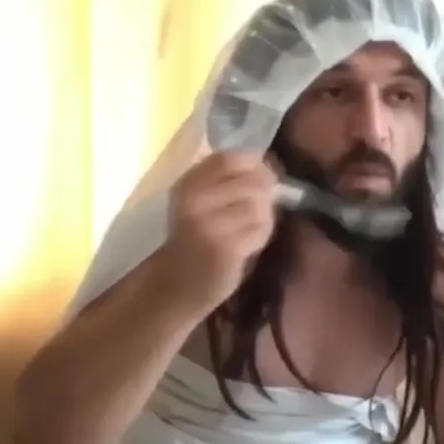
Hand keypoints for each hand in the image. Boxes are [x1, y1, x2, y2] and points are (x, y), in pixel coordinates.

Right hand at [160, 150, 277, 312]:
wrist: (178, 284)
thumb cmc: (193, 240)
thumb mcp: (197, 201)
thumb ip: (224, 179)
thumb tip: (266, 163)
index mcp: (187, 183)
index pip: (230, 158)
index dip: (254, 164)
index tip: (259, 175)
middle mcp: (196, 200)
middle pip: (253, 181)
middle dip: (265, 192)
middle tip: (261, 207)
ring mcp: (211, 224)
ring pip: (259, 205)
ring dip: (264, 216)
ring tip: (252, 227)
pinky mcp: (226, 248)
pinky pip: (260, 230)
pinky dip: (261, 235)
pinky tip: (249, 244)